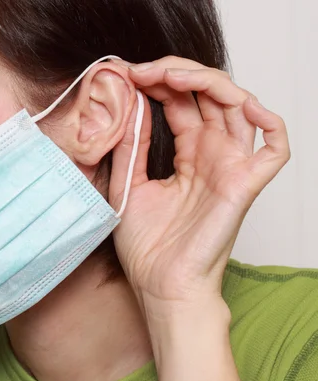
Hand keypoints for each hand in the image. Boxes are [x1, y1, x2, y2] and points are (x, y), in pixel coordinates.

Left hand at [110, 56, 289, 304]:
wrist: (160, 286)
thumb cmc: (147, 247)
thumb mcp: (128, 185)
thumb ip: (132, 146)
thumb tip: (131, 102)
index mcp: (187, 155)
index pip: (182, 102)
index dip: (160, 82)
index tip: (129, 74)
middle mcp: (212, 155)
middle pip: (209, 95)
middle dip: (178, 73)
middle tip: (144, 70)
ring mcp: (231, 167)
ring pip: (237, 106)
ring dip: (208, 82)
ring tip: (170, 76)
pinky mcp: (244, 184)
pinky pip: (274, 147)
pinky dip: (267, 119)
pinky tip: (236, 102)